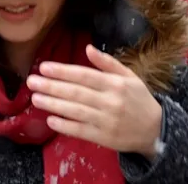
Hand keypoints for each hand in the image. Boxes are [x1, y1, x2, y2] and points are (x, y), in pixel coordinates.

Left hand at [27, 45, 162, 158]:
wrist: (155, 130)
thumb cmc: (138, 99)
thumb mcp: (129, 76)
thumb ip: (107, 63)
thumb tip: (88, 48)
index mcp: (115, 84)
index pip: (84, 75)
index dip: (63, 71)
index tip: (44, 67)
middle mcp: (110, 101)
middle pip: (76, 93)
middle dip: (52, 86)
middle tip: (31, 81)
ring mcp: (106, 121)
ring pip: (75, 111)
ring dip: (54, 104)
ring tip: (35, 98)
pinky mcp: (104, 138)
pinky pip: (80, 131)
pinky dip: (65, 125)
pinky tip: (50, 119)